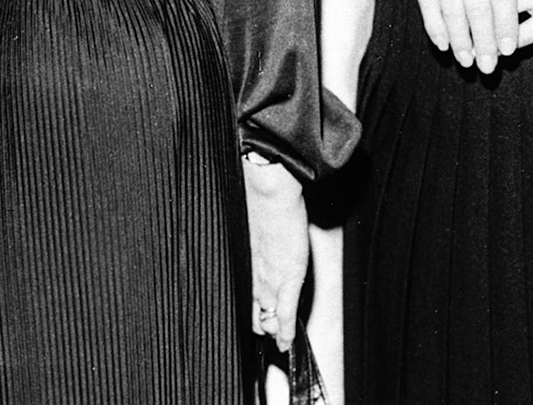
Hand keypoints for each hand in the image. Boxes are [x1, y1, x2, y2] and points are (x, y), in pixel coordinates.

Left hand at [243, 154, 307, 353]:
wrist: (268, 191)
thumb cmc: (260, 200)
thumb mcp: (251, 225)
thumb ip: (254, 239)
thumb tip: (258, 234)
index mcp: (245, 261)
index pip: (244, 293)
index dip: (249, 307)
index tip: (253, 314)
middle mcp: (252, 273)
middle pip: (251, 309)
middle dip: (258, 321)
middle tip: (265, 329)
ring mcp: (269, 279)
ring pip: (267, 317)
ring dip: (273, 329)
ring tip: (277, 338)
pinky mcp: (287, 280)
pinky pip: (285, 315)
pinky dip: (286, 332)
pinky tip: (286, 342)